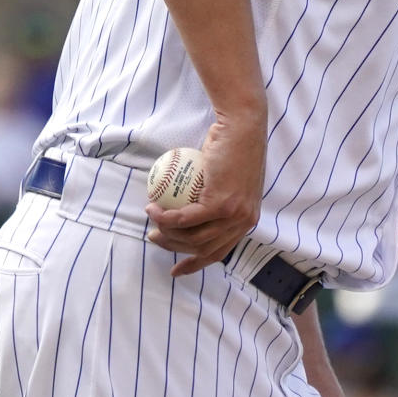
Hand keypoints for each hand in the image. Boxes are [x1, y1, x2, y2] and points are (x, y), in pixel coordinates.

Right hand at [146, 107, 265, 275]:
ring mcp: (233, 215)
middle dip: (174, 248)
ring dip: (166, 232)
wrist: (241, 127)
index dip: (195, 263)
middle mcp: (243, 222)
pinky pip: (185, 218)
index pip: (219, 251)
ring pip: (193, 237)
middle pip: (203, 249)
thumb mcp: (229, 178)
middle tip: (155, 236)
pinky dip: (166, 217)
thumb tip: (189, 210)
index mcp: (247, 220)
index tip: (176, 269)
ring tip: (151, 220)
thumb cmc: (233, 145)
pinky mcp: (221, 204)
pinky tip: (153, 209)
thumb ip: (217, 197)